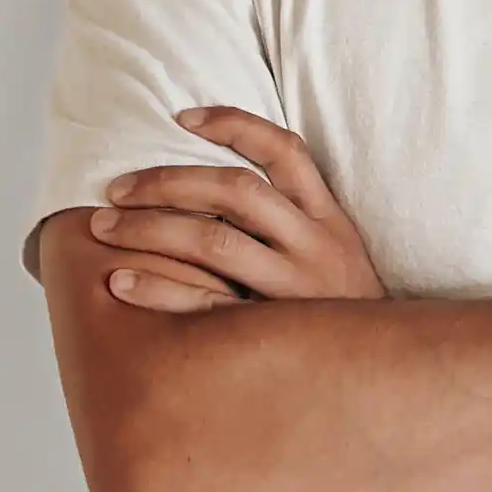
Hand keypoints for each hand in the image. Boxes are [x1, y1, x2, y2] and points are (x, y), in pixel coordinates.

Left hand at [88, 106, 387, 312]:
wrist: (387, 373)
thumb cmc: (344, 309)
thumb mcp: (338, 253)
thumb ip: (296, 220)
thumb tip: (221, 185)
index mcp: (328, 217)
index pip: (284, 151)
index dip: (233, 125)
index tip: (182, 118)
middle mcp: (314, 244)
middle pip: (235, 191)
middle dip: (168, 182)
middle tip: (115, 188)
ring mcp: (295, 288)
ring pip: (215, 241)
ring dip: (151, 228)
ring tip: (104, 226)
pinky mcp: (273, 332)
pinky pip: (206, 304)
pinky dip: (160, 289)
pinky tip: (121, 282)